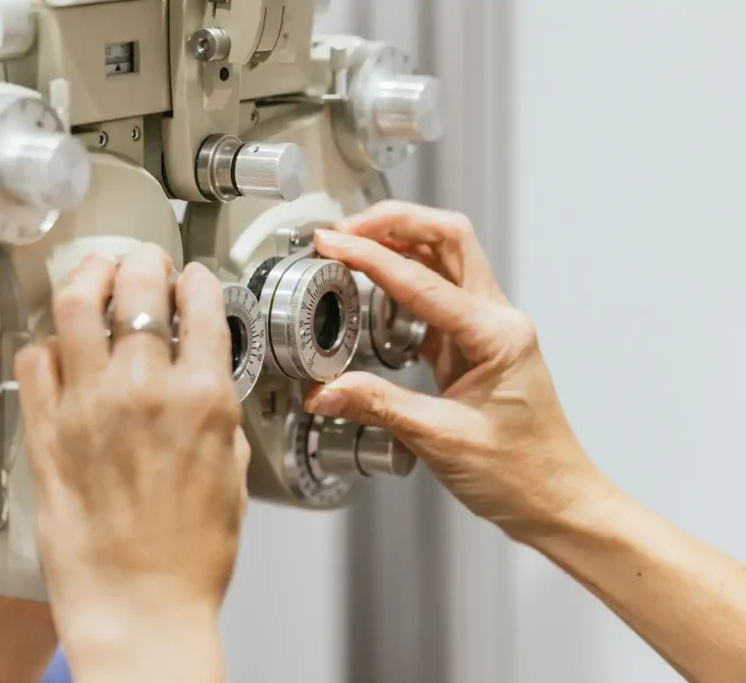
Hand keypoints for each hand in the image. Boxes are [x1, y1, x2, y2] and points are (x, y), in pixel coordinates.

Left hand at [14, 245, 248, 656]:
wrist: (139, 607)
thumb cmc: (190, 557)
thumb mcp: (233, 475)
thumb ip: (218, 416)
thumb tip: (204, 382)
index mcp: (203, 398)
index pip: (201, 304)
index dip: (197, 280)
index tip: (192, 279)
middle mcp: (146, 390)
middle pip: (138, 286)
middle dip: (143, 260)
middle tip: (142, 261)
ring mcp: (89, 405)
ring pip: (77, 306)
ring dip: (88, 277)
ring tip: (93, 275)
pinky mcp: (46, 430)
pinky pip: (34, 360)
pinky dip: (46, 341)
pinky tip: (58, 345)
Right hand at [305, 201, 610, 539]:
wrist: (557, 500)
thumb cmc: (522, 473)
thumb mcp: (441, 439)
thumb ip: (378, 406)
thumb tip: (326, 389)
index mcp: (497, 336)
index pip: (423, 281)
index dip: (371, 258)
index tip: (334, 244)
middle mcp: (497, 321)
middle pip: (448, 238)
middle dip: (394, 222)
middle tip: (345, 228)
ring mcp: (488, 329)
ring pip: (444, 259)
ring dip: (399, 243)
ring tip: (352, 246)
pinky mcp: (474, 345)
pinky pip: (436, 294)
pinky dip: (402, 281)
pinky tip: (372, 290)